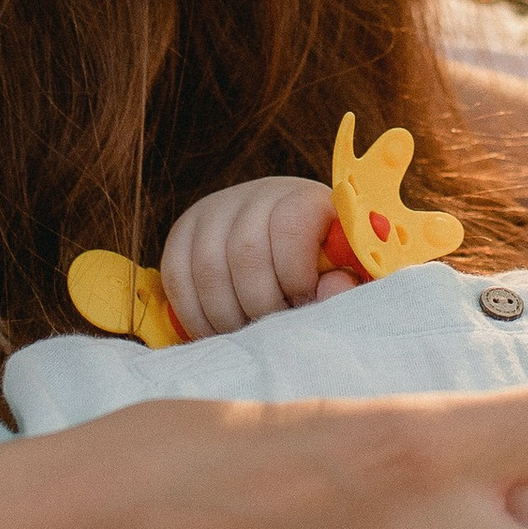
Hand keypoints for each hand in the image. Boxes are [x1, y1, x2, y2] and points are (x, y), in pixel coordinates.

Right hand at [159, 175, 347, 336]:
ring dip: (227, 315)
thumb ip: (350, 283)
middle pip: (246, 253)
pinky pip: (177, 275)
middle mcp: (256, 194)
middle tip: (273, 328)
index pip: (291, 225)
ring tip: (247, 334)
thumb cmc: (320, 268)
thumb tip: (335, 286)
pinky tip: (217, 329)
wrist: (280, 241)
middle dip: (260, 305)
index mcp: (303, 198)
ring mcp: (215, 209)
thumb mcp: (344, 273)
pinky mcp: (183, 230)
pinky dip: (195, 312)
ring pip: (208, 268)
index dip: (296, 275)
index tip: (303, 301)